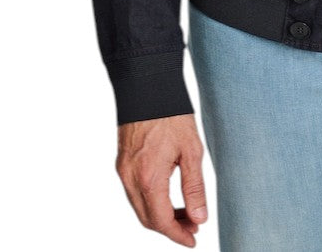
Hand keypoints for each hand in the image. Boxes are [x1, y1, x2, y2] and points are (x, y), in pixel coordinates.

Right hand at [116, 113, 207, 246]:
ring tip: (185, 212)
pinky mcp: (122, 162)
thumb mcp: (192, 150)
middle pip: (147, 219)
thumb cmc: (172, 113)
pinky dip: (150, 201)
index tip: (193, 240)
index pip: (161, 221)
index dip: (178, 235)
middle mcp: (130, 178)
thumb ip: (194, 187)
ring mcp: (123, 170)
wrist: (147, 84)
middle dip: (170, 228)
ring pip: (139, 208)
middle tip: (193, 226)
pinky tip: (168, 195)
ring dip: (160, 215)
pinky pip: (134, 193)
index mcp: (149, 177)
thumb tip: (200, 218)